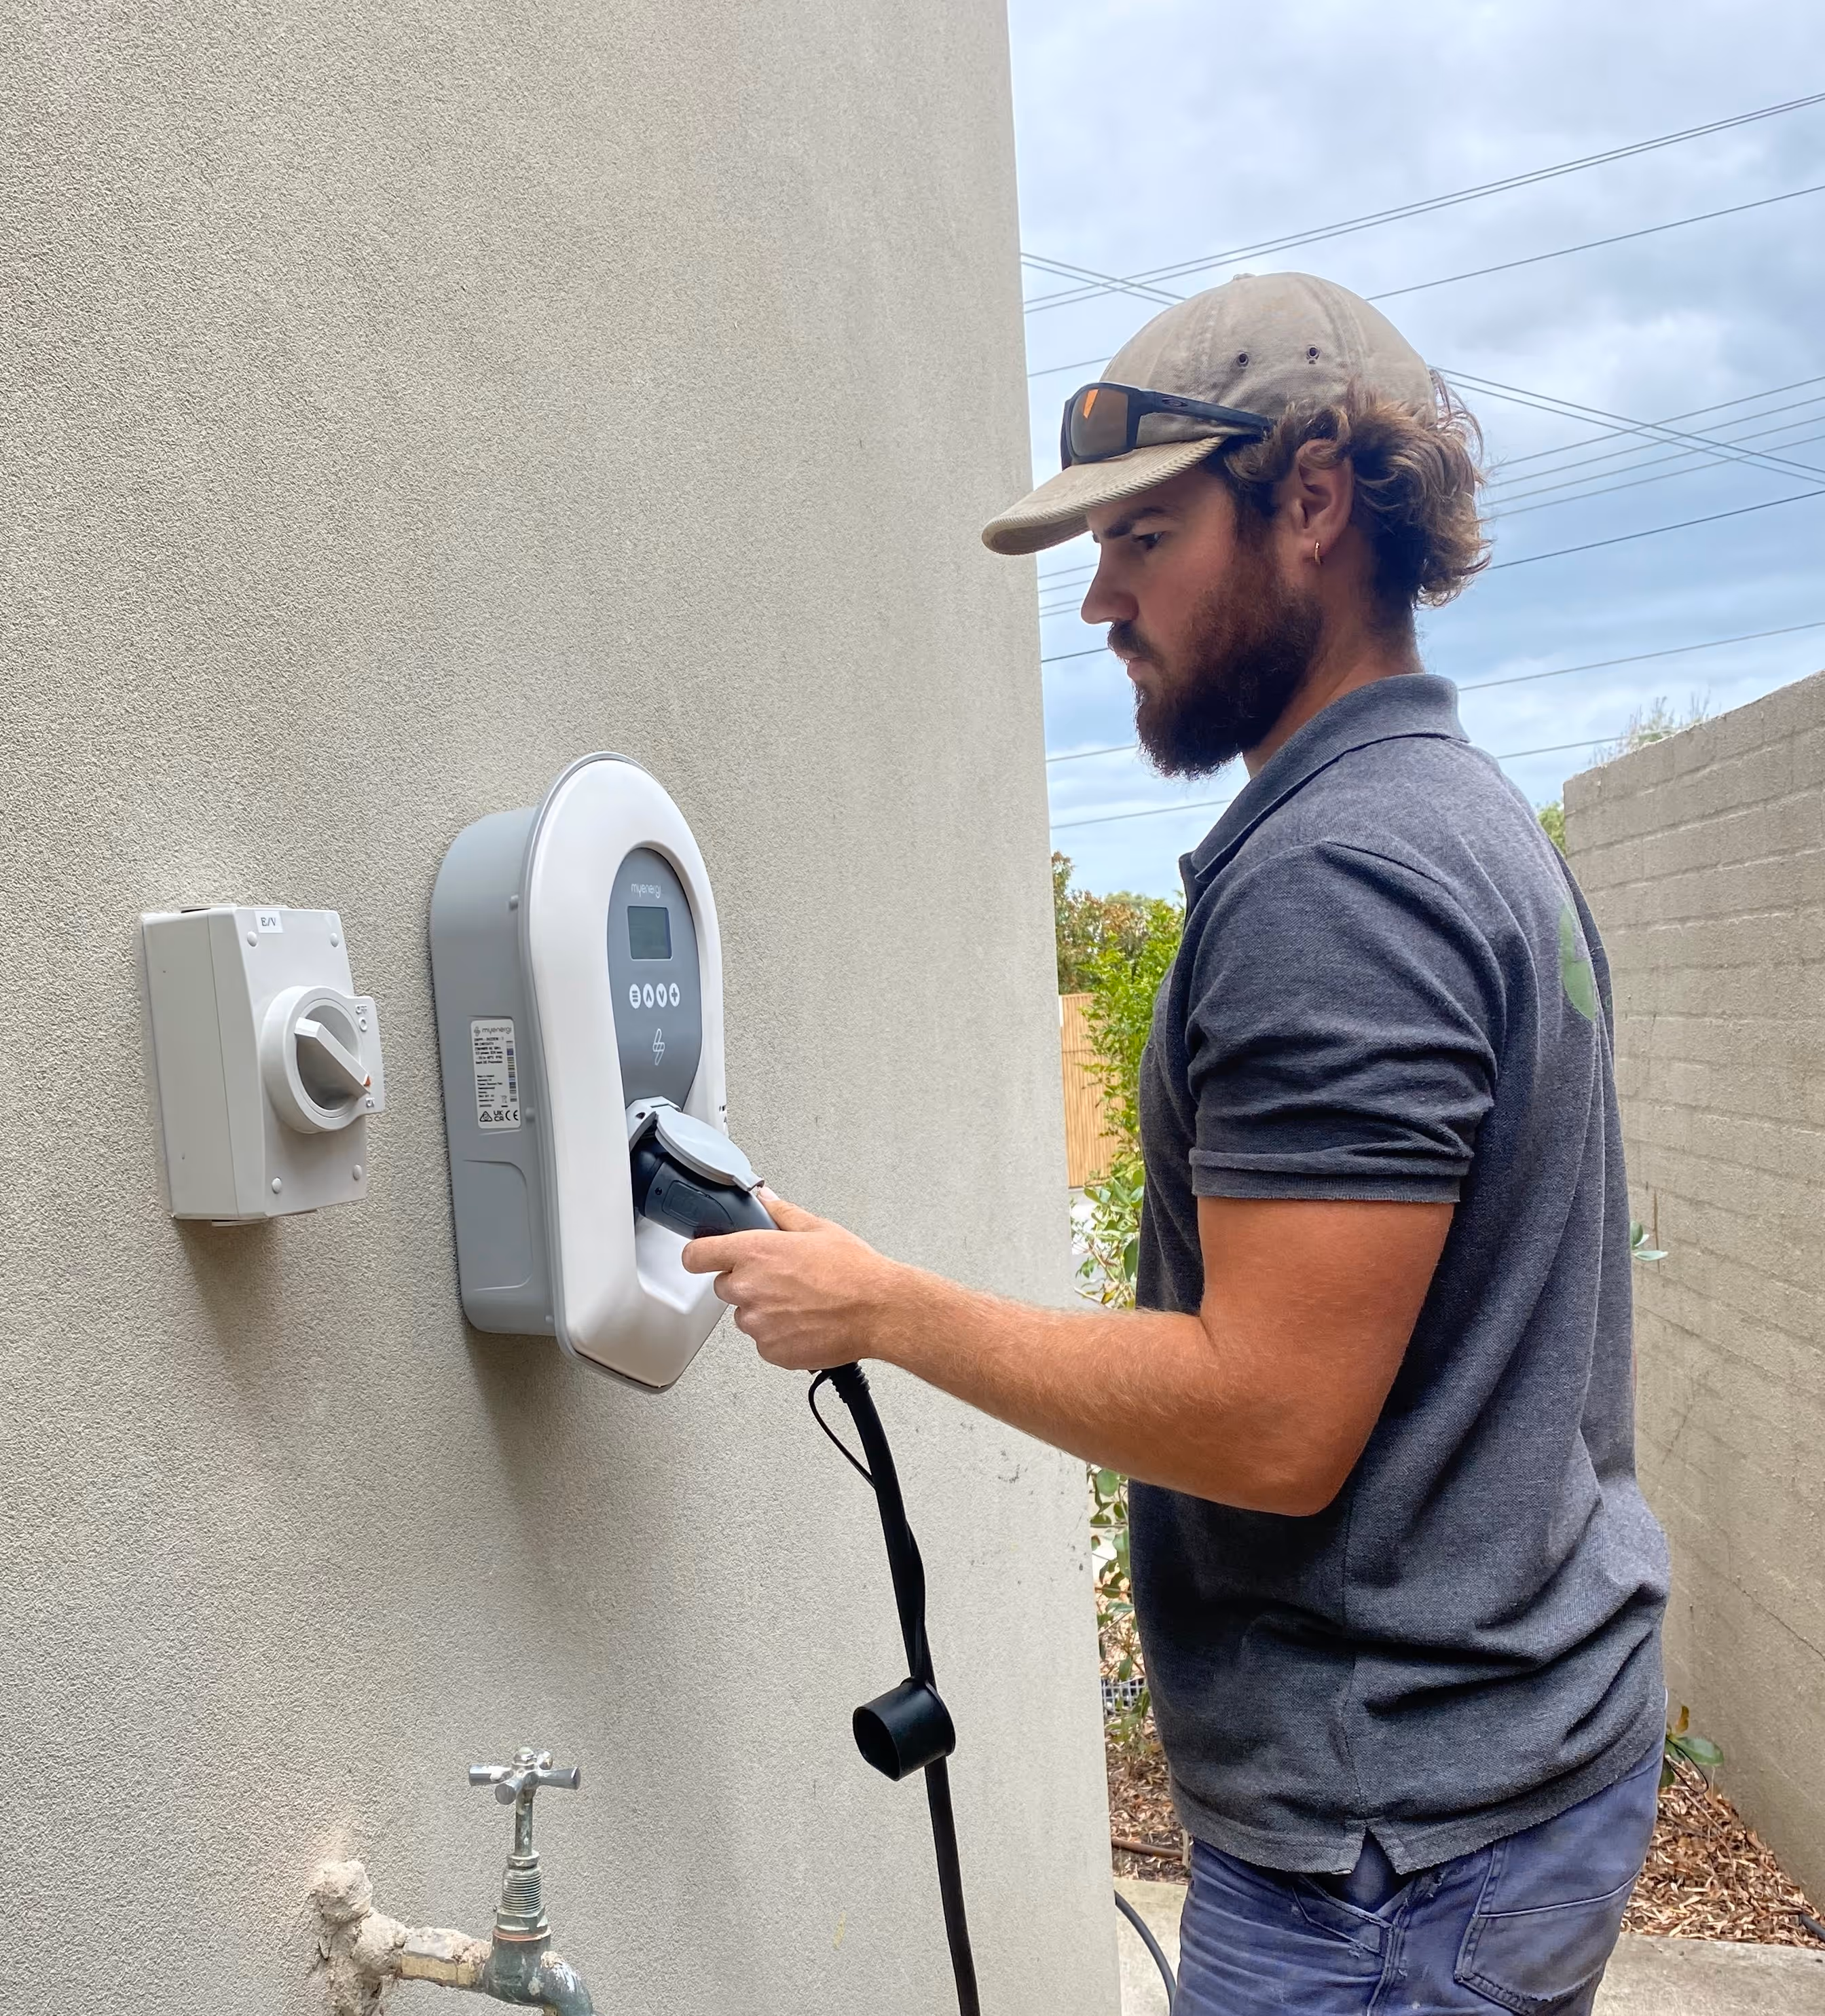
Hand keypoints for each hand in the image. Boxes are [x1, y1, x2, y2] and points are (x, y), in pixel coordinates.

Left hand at [681, 1190, 907, 1371]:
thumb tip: (764, 1199)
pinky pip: (763, 1341)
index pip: (696, 1255)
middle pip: (724, 1286)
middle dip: (745, 1282)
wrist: (879, 1311)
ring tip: (800, 1302)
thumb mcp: (818, 1228)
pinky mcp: (770, 1350)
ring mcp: (757, 1322)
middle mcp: (748, 1287)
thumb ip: (781, 1214)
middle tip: (781, 1279)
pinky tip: (804, 1322)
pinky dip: (778, 1335)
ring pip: (746, 1315)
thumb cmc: (854, 1272)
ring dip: (763, 1310)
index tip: (705, 1256)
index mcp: (754, 1252)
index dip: (700, 1254)